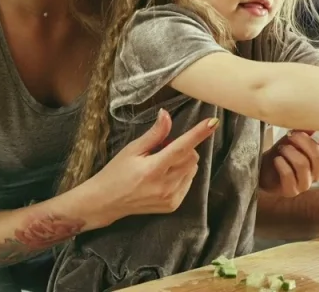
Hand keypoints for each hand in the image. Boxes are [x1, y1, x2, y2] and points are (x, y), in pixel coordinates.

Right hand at [85, 109, 216, 223]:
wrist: (106, 202)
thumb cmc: (116, 173)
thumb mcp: (132, 150)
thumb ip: (154, 134)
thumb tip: (166, 114)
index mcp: (152, 169)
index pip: (181, 147)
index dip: (198, 133)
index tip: (212, 122)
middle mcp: (164, 186)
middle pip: (191, 158)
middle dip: (183, 148)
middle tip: (162, 149)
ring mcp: (170, 198)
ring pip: (192, 170)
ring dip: (183, 162)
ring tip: (161, 165)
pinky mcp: (172, 205)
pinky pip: (188, 182)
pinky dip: (181, 175)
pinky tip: (163, 177)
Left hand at [259, 130, 318, 195]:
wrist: (262, 171)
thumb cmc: (280, 154)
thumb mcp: (291, 140)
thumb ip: (303, 132)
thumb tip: (312, 118)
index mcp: (318, 159)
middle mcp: (315, 173)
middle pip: (318, 155)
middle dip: (304, 142)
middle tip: (291, 135)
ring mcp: (304, 184)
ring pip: (303, 164)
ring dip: (290, 152)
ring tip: (281, 148)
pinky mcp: (291, 191)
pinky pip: (289, 175)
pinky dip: (281, 164)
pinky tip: (277, 160)